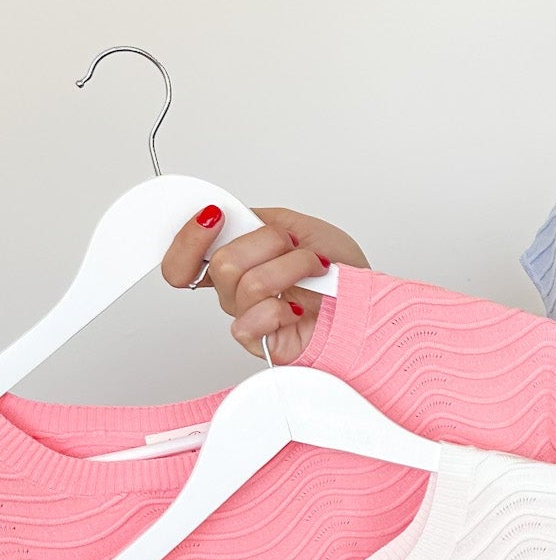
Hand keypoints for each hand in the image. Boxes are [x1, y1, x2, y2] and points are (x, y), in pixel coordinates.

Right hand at [162, 205, 368, 363]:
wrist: (370, 302)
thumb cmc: (341, 270)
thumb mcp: (299, 226)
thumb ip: (257, 220)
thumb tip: (225, 216)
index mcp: (238, 260)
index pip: (182, 261)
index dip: (187, 239)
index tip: (213, 217)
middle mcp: (237, 290)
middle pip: (220, 264)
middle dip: (267, 243)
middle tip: (293, 245)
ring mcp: (250, 316)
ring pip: (246, 284)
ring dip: (290, 267)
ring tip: (314, 269)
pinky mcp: (263, 343)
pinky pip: (251, 322)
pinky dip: (284, 307)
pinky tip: (300, 306)